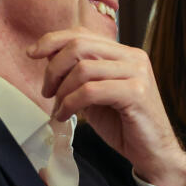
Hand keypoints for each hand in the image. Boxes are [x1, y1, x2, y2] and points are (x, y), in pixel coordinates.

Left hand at [29, 29, 185, 185]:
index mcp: (125, 53)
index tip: (31, 54)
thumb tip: (47, 57)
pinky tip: (66, 116)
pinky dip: (71, 103)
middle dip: (54, 68)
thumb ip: (79, 75)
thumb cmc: (124, 125)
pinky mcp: (136, 93)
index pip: (83, 33)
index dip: (53, 40)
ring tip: (58, 109)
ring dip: (62, 91)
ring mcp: (137, 73)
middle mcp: (134, 57)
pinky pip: (91, 91)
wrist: (153, 152)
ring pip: (83, 68)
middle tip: (47, 91)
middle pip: (80, 45)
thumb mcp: (96, 94)